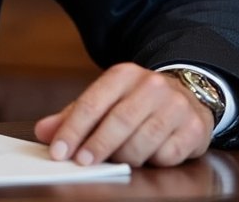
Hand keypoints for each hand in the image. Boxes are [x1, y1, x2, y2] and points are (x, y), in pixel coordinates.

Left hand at [34, 63, 214, 167]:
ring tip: (117, 161)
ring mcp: (175, 106)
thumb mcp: (106, 100)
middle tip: (81, 164)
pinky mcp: (194, 128)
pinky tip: (149, 157)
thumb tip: (43, 132)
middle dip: (96, 146)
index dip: (73, 130)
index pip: (91, 103)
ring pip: (143, 141)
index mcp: (122, 74)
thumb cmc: (137, 101)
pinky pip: (168, 154)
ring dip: (125, 157)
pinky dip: (154, 161)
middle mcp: (150, 86)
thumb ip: (74, 115)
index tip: (59, 152)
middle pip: (118, 122)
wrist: (188, 94)